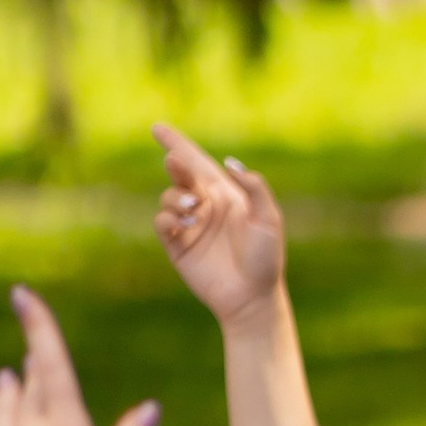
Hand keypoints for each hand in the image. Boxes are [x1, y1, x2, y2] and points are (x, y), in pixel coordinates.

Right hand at [152, 124, 285, 325]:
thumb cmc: (266, 258)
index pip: (198, 163)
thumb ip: (254, 188)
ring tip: (192, 208)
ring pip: (169, 197)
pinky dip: (167, 218)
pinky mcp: (178, 246)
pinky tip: (183, 224)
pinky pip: (162, 223)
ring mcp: (191, 226)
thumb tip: (229, 162)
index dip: (178, 144)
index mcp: (226, 195)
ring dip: (176, 196)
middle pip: (180, 175)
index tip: (157, 128)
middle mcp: (206, 207)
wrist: (253, 297)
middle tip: (175, 162)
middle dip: (175, 165)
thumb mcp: (269, 219)